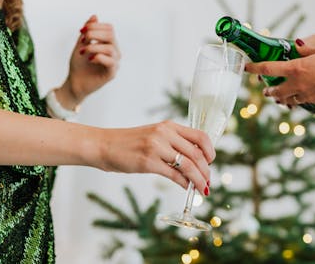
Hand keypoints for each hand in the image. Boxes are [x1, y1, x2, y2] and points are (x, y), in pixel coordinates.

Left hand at [58, 15, 120, 107]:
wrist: (74, 83)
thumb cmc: (79, 65)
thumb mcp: (81, 44)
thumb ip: (88, 31)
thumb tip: (95, 16)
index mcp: (109, 44)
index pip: (109, 29)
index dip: (96, 26)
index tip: (81, 30)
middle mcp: (114, 52)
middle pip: (111, 35)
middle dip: (94, 34)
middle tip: (82, 40)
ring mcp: (114, 63)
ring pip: (110, 48)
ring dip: (93, 47)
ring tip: (82, 52)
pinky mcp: (112, 73)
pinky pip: (110, 61)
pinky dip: (98, 57)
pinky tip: (89, 59)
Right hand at [93, 121, 214, 193]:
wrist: (103, 145)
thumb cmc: (129, 143)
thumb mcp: (154, 136)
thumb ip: (173, 143)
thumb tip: (194, 162)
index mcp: (169, 126)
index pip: (200, 136)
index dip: (210, 151)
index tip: (211, 162)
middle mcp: (165, 133)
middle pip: (197, 153)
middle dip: (206, 170)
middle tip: (208, 181)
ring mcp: (156, 147)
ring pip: (188, 165)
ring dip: (199, 179)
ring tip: (203, 189)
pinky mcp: (148, 162)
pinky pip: (174, 174)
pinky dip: (184, 183)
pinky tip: (187, 188)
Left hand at [245, 37, 314, 106]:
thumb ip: (304, 49)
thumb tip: (295, 44)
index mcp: (296, 68)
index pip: (267, 69)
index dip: (253, 68)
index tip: (245, 67)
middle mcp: (298, 84)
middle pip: (275, 91)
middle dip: (268, 90)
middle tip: (265, 89)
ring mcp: (306, 95)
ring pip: (287, 100)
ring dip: (281, 98)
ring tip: (279, 96)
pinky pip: (302, 102)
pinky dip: (297, 100)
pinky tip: (299, 97)